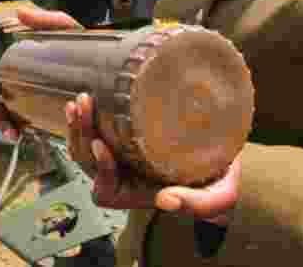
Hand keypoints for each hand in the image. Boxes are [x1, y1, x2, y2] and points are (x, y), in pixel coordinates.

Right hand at [0, 7, 82, 140]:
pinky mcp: (52, 113)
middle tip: (7, 130)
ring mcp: (38, 99)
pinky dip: (26, 132)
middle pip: (2, 103)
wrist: (113, 68)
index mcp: (25, 65)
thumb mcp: (67, 29)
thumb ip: (46, 20)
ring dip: (9, 128)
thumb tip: (19, 11)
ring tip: (15, 136)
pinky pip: (33, 126)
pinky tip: (29, 136)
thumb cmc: (87, 45)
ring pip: (14, 117)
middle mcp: (28, 83)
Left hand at [65, 92, 240, 224]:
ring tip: (80, 101)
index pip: (106, 190)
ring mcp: (122, 156)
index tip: (102, 144)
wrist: (225, 152)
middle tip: (83, 106)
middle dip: (81, 136)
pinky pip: (94, 131)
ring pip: (86, 148)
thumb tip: (164, 201)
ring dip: (78, 126)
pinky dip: (86, 118)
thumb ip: (200, 205)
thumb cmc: (220, 178)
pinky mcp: (124, 135)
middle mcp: (126, 177)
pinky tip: (87, 98)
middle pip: (89, 163)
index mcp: (140, 193)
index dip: (101, 169)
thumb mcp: (220, 195)